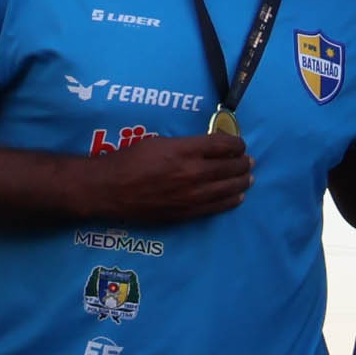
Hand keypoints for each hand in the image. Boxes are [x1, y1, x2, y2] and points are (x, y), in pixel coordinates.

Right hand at [76, 130, 255, 224]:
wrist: (107, 189)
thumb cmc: (129, 160)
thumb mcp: (158, 142)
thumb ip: (188, 144)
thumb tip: (212, 146)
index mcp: (184, 150)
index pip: (225, 145)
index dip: (238, 144)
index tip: (239, 145)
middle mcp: (193, 172)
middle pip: (232, 167)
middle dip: (243, 162)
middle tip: (248, 161)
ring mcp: (193, 195)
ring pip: (231, 188)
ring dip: (243, 181)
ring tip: (248, 177)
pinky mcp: (189, 212)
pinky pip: (220, 206)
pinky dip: (233, 199)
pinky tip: (238, 196)